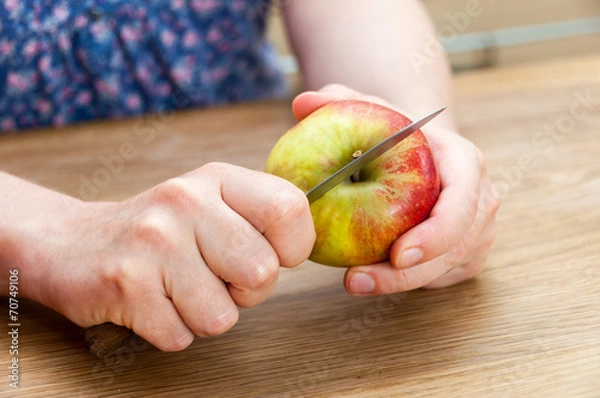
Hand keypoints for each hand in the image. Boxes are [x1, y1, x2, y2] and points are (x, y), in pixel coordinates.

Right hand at [32, 163, 314, 350]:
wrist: (73, 243)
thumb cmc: (160, 231)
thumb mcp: (211, 201)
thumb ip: (259, 217)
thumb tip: (307, 246)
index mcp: (217, 178)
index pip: (290, 208)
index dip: (293, 246)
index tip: (273, 254)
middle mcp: (186, 201)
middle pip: (261, 272)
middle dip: (247, 291)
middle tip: (216, 276)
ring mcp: (153, 241)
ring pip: (223, 315)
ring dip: (206, 313)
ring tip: (180, 287)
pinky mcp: (125, 284)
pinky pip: (182, 335)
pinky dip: (172, 329)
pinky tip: (154, 301)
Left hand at [292, 84, 499, 294]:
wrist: (422, 152)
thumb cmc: (396, 134)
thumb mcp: (373, 110)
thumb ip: (340, 101)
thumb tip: (301, 103)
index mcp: (466, 164)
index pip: (462, 204)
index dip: (437, 234)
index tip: (398, 254)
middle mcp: (480, 201)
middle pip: (455, 249)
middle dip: (408, 275)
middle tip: (357, 281)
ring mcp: (476, 232)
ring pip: (444, 271)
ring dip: (399, 284)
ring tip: (353, 282)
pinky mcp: (463, 254)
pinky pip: (437, 277)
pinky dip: (405, 283)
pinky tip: (369, 280)